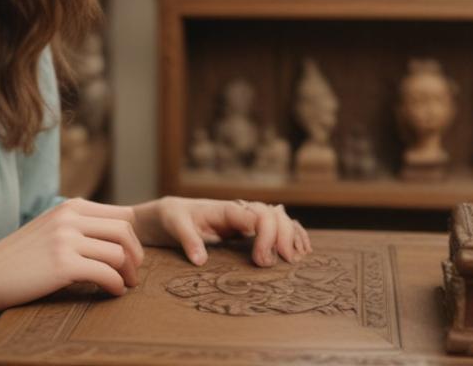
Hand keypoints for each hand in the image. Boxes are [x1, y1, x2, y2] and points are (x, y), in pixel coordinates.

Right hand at [0, 198, 144, 312]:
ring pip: (118, 252)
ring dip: (128, 273)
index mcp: (69, 206)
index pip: (122, 214)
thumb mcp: (49, 229)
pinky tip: (113, 292)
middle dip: (136, 254)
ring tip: (124, 285)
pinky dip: (116, 286)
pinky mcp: (63, 265)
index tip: (130, 256)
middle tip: (133, 274)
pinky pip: (106, 274)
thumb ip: (77, 226)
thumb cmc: (18, 258)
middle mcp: (69, 217)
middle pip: (125, 230)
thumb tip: (114, 238)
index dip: (132, 237)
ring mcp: (66, 240)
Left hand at [133, 196, 310, 267]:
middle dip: (282, 237)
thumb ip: (187, 239)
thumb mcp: (173, 225)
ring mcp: (247, 219)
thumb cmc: (171, 217)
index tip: (262, 260)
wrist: (169, 214)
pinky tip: (303, 248)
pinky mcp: (249, 229)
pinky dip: (293, 234)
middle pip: (273, 215)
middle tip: (281, 262)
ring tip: (296, 258)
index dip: (266, 235)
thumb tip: (201, 260)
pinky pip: (278, 226)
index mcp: (225, 209)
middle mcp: (240, 212)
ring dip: (291, 235)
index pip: (256, 215)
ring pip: (280, 218)